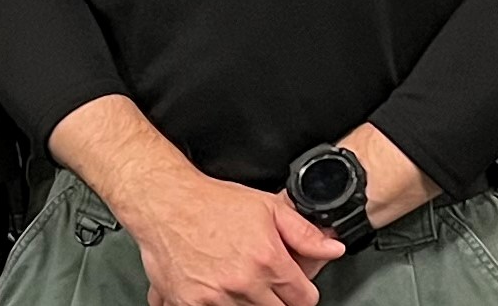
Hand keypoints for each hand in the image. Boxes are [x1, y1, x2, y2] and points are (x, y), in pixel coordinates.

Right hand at [132, 169, 343, 305]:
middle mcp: (244, 283)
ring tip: (234, 280)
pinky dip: (215, 304)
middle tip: (259, 281)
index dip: (298, 291)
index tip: (289, 286)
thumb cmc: (211, 202)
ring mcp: (217, 297)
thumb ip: (304, 232)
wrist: (164, 202)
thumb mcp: (266, 207)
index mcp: (268, 261)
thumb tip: (333, 248)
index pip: (304, 299)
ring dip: (244, 302)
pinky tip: (213, 289)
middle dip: (274, 298)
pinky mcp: (191, 304)